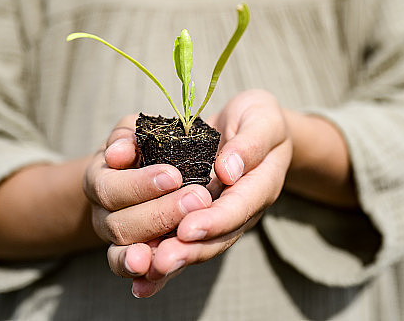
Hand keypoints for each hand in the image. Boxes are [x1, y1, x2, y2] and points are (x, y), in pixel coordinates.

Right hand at [83, 115, 212, 294]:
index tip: (174, 175)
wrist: (162, 169)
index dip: (140, 184)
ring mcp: (121, 239)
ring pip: (127, 252)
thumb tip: (118, 154)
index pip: (111, 187)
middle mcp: (104, 213)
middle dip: (159, 212)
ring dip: (155, 248)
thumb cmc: (149, 142)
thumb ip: (128, 135)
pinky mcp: (141, 257)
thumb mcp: (137, 129)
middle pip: (120, 224)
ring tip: (181, 242)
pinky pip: (139, 272)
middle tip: (198, 198)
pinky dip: (147, 277)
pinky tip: (156, 276)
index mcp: (101, 177)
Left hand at [134, 89, 292, 296]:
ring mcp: (212, 216)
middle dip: (186, 250)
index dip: (213, 221)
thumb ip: (251, 143)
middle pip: (212, 239)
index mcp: (258, 187)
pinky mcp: (191, 217)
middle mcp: (235, 210)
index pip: (237, 208)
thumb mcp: (263, 120)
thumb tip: (228, 169)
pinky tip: (139, 283)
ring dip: (167, 258)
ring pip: (192, 246)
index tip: (188, 228)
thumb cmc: (258, 120)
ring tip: (145, 267)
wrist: (251, 129)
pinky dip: (158, 263)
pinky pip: (175, 242)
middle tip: (160, 260)